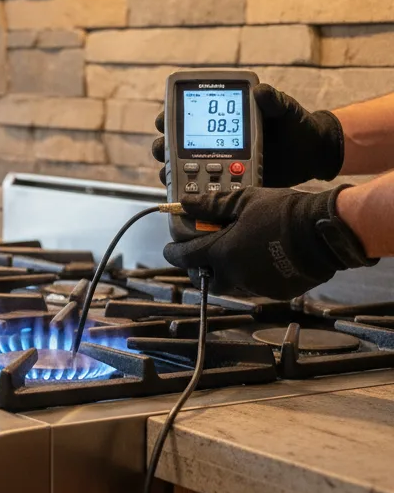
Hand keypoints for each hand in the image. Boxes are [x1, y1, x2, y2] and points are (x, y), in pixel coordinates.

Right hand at [151, 84, 343, 187]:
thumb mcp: (284, 109)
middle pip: (176, 144)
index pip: (188, 115)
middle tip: (165, 150)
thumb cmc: (296, 125)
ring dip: (172, 172)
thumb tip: (261, 91)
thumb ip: (273, 100)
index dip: (170, 116)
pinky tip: (186, 196)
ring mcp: (217, 164)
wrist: (312, 155)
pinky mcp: (226, 183)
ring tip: (171, 175)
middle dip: (164, 147)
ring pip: (183, 168)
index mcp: (222, 119)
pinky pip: (202, 190)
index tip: (164, 121)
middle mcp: (213, 141)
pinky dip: (191, 194)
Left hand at [163, 186, 373, 298]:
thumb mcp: (244, 201)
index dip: (174, 253)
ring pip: (230, 285)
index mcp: (222, 252)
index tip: (170, 250)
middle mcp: (236, 274)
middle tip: (199, 259)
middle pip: (206, 280)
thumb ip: (212, 205)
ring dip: (224, 274)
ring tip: (230, 257)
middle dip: (198, 271)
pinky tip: (256, 262)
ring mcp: (257, 286)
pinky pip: (255, 287)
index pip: (186, 257)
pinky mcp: (277, 292)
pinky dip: (249, 277)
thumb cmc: (284, 213)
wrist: (323, 232)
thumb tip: (186, 202)